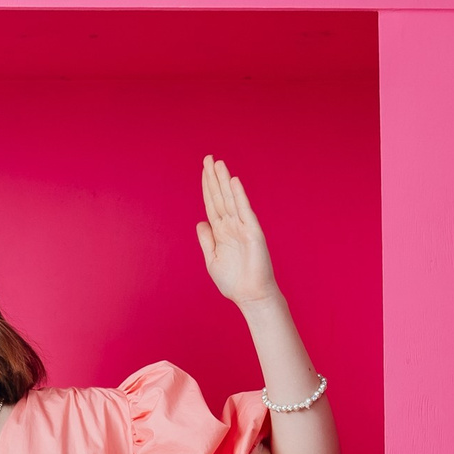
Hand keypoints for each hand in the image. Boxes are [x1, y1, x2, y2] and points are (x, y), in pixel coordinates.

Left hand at [195, 154, 277, 310]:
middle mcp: (232, 226)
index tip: (203, 170)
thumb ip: (206, 240)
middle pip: (220, 197)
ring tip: (218, 163)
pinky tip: (234, 182)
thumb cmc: (233, 281)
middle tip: (208, 157)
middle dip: (213, 178)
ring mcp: (243, 227)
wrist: (250, 295)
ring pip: (230, 199)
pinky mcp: (253, 232)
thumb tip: (200, 222)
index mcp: (221, 231)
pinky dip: (239, 196)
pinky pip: (244, 210)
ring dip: (224, 181)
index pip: (212, 204)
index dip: (207, 187)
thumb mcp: (212, 259)